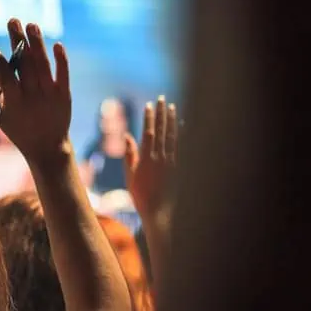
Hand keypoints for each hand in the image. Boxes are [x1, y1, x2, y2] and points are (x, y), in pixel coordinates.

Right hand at [0, 18, 71, 165]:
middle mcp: (33, 96)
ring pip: (43, 64)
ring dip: (37, 43)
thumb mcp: (0, 117)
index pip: (6, 77)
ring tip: (31, 25)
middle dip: (17, 41)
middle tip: (12, 20)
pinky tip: (56, 45)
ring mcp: (50, 94)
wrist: (48, 147)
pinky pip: (63, 74)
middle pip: (25, 64)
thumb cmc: (20, 129)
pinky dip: (61, 59)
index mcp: (14, 102)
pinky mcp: (64, 94)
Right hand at [124, 96, 176, 217]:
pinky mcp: (180, 167)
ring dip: (172, 120)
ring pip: (173, 136)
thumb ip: (130, 154)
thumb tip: (127, 136)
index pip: (148, 132)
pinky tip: (183, 125)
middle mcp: (160, 157)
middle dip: (161, 113)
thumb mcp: (130, 175)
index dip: (148, 117)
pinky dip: (182, 134)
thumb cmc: (141, 195)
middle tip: (161, 99)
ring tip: (172, 107)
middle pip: (161, 130)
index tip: (148, 104)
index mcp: (146, 158)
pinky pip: (182, 146)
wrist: (159, 212)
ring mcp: (171, 161)